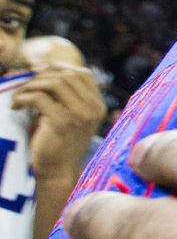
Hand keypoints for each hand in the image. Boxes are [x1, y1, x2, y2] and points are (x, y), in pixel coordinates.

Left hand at [14, 60, 105, 178]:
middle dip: (40, 76)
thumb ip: (62, 95)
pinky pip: (39, 98)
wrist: (57, 172)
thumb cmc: (56, 143)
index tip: (37, 74)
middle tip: (23, 87)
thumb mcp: (66, 115)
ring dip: (29, 86)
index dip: (57, 68)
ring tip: (18, 98)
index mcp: (98, 105)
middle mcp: (93, 108)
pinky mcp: (63, 123)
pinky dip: (22, 98)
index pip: (82, 73)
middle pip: (66, 74)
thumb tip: (39, 67)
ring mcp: (80, 115)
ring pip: (53, 83)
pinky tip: (16, 107)